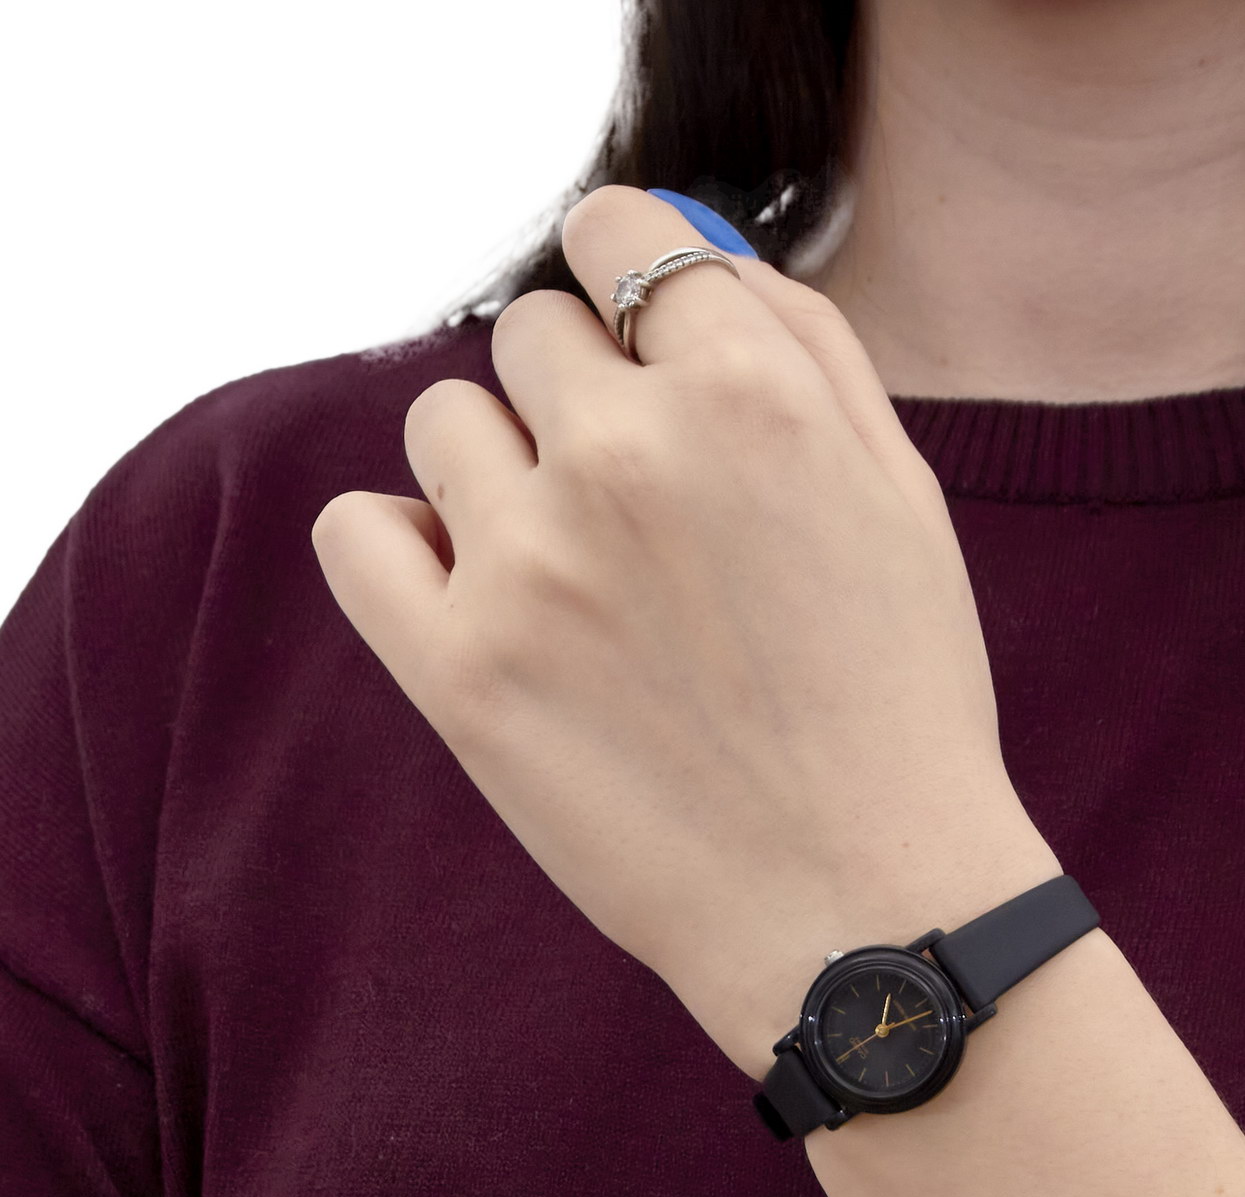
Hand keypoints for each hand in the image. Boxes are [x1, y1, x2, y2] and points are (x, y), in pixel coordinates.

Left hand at [309, 186, 1055, 1079]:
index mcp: (745, 393)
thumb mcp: (898, 490)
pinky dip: (393, 544)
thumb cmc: (894, 704)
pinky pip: (353, 535)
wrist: (858, 903)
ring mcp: (528, 566)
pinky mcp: (459, 674)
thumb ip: (800, 347)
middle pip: (527, 337)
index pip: (620, 238)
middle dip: (573, 398)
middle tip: (632, 510)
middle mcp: (624, 457)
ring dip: (491, 472)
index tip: (633, 346)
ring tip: (566, 571)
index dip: (628, 287)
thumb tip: (694, 260)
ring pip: (441, 426)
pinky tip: (459, 588)